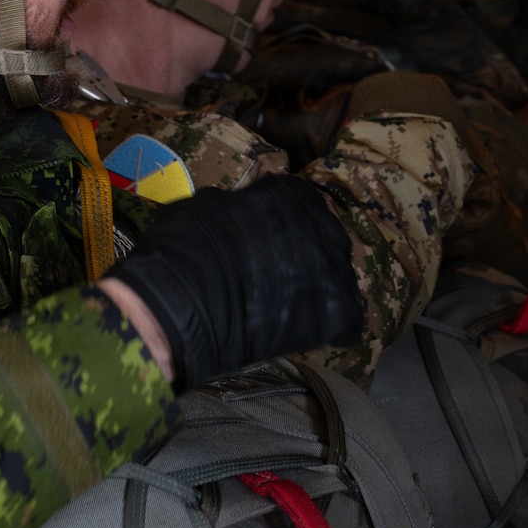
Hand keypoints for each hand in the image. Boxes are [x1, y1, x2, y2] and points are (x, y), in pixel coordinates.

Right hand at [104, 176, 361, 388]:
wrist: (179, 303)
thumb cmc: (182, 249)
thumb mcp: (205, 206)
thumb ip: (236, 205)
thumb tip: (240, 209)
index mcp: (289, 196)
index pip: (303, 202)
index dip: (288, 224)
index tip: (273, 239)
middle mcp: (319, 226)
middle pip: (327, 237)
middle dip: (310, 253)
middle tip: (283, 275)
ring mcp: (332, 269)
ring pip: (341, 276)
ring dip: (323, 287)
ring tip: (296, 305)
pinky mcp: (334, 311)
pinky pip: (348, 318)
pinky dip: (335, 325)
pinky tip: (314, 331)